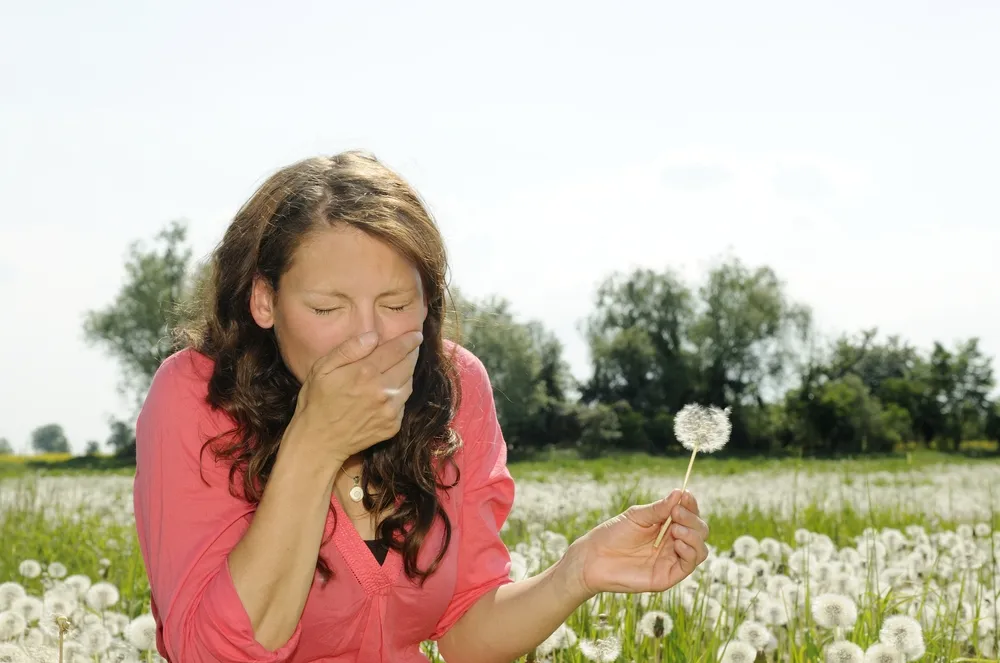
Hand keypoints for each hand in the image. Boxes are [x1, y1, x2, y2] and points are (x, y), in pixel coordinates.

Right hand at [289, 329, 422, 463]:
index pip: (397, 350)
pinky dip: (401, 393)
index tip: (416, 334)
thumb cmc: (316, 402)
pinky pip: (404, 403)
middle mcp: (382, 390)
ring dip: (408, 372)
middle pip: (408, 365)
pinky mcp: (393, 425)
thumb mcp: (322, 368)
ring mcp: (390, 410)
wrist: (318, 442)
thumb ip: (349, 349)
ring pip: (409, 384)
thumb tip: (373, 336)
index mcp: (365, 372)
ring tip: (402, 366)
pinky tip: (392, 390)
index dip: (409, 340)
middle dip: (412, 353)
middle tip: (413, 346)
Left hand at [565, 490, 709, 597]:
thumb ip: (659, 509)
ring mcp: (671, 560)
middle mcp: (673, 542)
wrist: (594, 558)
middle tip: (676, 513)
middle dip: (692, 519)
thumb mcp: (636, 516)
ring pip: (700, 549)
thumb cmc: (612, 534)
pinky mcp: (668, 576)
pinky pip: (689, 565)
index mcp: (666, 525)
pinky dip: (689, 552)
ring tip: (675, 529)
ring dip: (693, 536)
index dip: (691, 505)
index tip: (686, 495)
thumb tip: (679, 493)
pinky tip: (677, 542)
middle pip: (699, 530)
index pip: (689, 515)